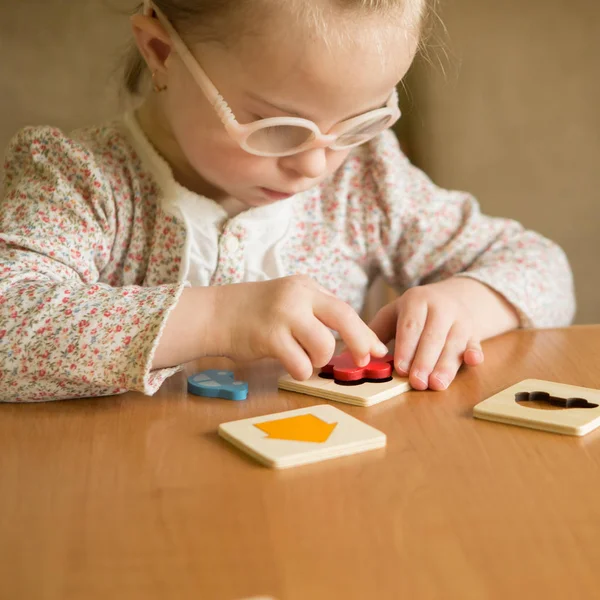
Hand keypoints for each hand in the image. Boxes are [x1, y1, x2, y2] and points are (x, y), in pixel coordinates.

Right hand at [212, 275, 388, 379]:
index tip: (377, 349)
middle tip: (363, 361)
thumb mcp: (288, 300)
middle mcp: (298, 295)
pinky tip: (287, 362)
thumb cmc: (255, 312)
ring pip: (324, 347)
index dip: (364, 332)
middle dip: (360, 343)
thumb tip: (354, 338)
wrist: (215, 314)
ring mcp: (284, 314)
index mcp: (306, 286)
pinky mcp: (270, 336)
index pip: (344, 309)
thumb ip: (316, 313)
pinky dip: (300, 370)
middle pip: (344, 318)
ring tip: (301, 357)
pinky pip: (301, 364)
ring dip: (318, 360)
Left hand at [368, 277, 518, 390]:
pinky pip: (475, 342)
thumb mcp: (393, 314)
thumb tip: (353, 354)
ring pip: (454, 343)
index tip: (401, 369)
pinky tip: (473, 362)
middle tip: (417, 383)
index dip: (406, 348)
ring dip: (446, 365)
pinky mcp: (474, 332)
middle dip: (425, 361)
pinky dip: (475, 352)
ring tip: (437, 385)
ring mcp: (460, 319)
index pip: (410, 326)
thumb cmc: (414, 312)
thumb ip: (375, 332)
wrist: (452, 298)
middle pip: (432, 337)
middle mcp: (441, 307)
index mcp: (416, 300)